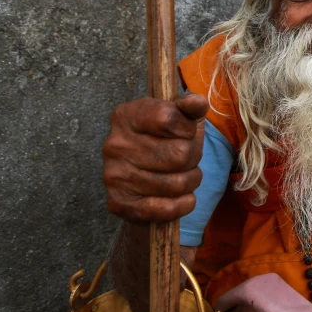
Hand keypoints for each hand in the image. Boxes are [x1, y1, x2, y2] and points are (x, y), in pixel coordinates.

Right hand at [102, 94, 208, 222]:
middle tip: (186, 158)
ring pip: (178, 183)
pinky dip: (184, 204)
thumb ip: (191, 106)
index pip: (169, 118)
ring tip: (183, 175)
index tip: (184, 132)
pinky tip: (181, 197)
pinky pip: (167, 208)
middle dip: (193, 158)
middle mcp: (114, 144)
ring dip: (191, 181)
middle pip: (180, 153)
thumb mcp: (181, 118)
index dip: (187, 128)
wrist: (144, 180)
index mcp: (126, 115)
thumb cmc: (166, 142)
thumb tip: (197, 102)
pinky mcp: (120, 203)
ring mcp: (114, 175)